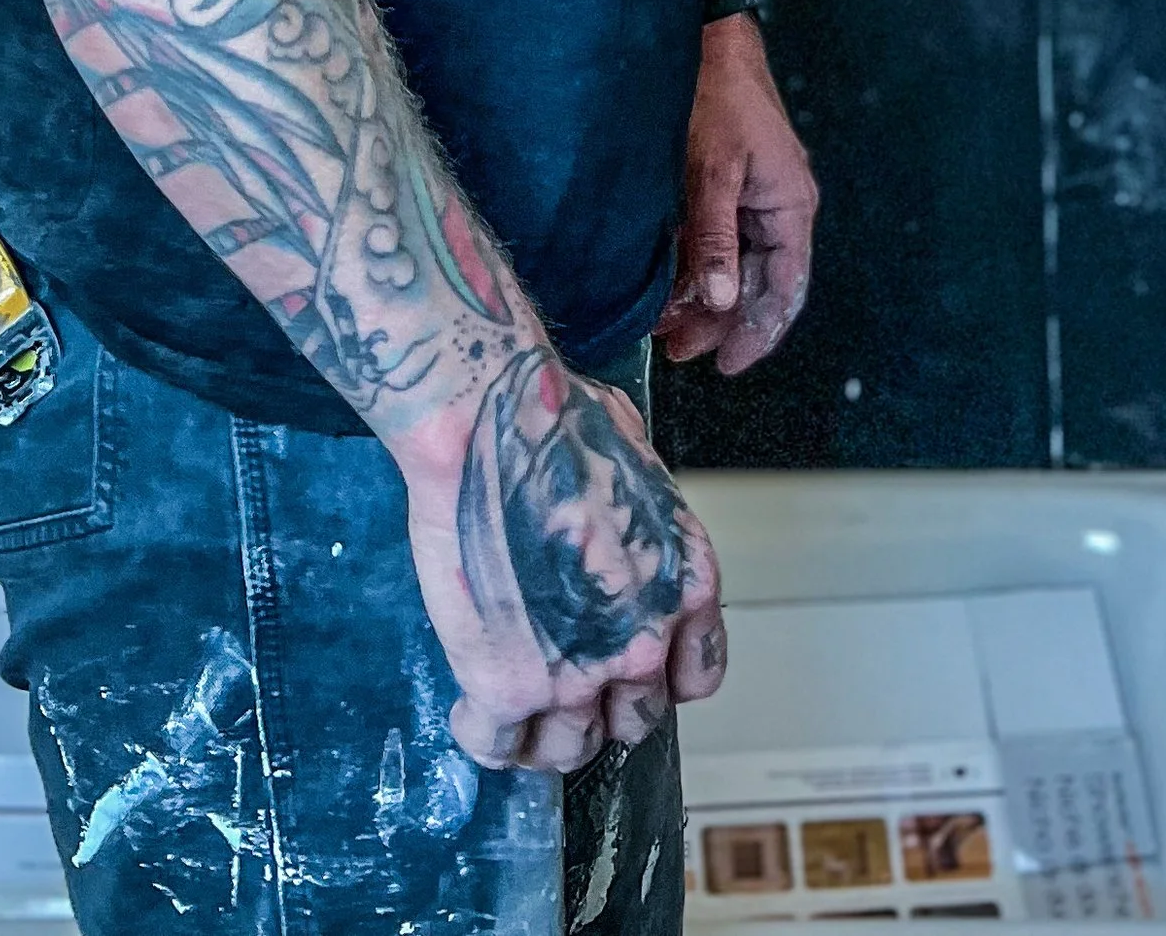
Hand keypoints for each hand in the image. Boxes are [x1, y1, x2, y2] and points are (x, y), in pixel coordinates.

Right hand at [394, 352, 728, 773]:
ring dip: (541, 731)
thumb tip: (615, 528)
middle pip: (632, 722)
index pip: (694, 676)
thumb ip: (639, 524)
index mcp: (686, 586)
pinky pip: (497, 746)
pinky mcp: (507, 686)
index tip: (624, 665)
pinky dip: (483, 734)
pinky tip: (470, 706)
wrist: (487, 418)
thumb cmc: (554, 417)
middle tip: (559, 675)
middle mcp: (644, 643)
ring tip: (512, 701)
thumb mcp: (638, 465)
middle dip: (598, 705)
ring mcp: (576, 674)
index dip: (655, 675)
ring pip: (568, 750)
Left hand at [657, 12, 816, 374]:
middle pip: (756, 282)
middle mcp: (779, 208)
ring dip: (702, 294)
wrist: (708, 36)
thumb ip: (716, 236)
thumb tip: (719, 301)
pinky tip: (667, 281)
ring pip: (734, 263)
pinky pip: (719, 237)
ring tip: (663, 324)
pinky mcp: (729, 183)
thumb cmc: (717, 96)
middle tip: (675, 349)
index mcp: (790, 207)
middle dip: (718, 319)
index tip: (725, 366)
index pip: (784, 289)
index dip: (757, 332)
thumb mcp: (712, 169)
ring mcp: (755, 195)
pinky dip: (696, 262)